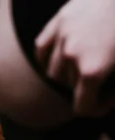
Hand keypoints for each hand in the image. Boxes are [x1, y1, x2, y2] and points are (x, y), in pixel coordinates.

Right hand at [35, 0, 114, 115]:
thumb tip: (111, 101)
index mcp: (92, 70)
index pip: (83, 108)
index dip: (98, 108)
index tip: (110, 97)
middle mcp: (71, 56)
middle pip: (69, 88)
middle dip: (86, 85)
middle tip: (105, 73)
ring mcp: (63, 37)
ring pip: (54, 72)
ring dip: (67, 72)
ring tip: (86, 62)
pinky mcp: (59, 21)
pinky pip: (42, 51)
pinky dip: (49, 58)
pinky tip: (64, 55)